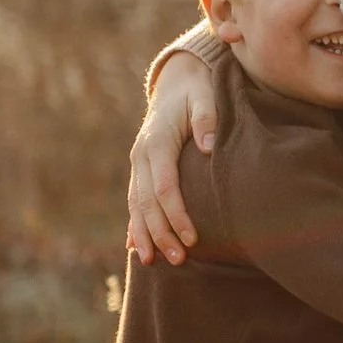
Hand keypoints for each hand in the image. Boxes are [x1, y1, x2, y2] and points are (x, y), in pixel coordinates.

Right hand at [126, 52, 219, 264]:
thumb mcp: (205, 96)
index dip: (177, 215)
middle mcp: (142, 155)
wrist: (178, 79)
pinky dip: (134, 226)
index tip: (193, 237)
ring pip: (136, 206)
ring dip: (144, 235)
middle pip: (147, 203)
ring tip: (152, 263)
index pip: (165, 187)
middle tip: (179, 260)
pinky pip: (134, 202)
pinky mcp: (140, 169)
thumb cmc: (197, 90)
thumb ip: (207, 118)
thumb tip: (208, 146)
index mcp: (157, 141)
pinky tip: (135, 248)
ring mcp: (137, 163)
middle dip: (161, 234)